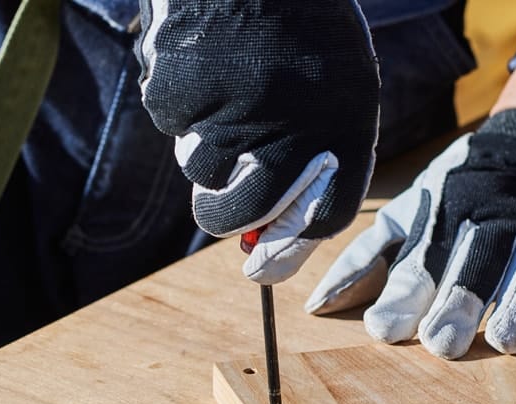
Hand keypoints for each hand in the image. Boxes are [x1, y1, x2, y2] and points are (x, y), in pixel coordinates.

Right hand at [135, 0, 378, 283]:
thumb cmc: (297, 22)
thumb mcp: (331, 79)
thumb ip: (312, 157)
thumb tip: (262, 249)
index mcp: (345, 122)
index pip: (323, 215)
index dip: (288, 247)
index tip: (260, 266)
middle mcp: (290, 126)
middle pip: (240, 214)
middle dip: (223, 216)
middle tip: (219, 201)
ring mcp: (229, 112)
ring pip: (199, 168)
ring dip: (204, 140)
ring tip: (227, 79)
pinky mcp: (178, 94)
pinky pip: (170, 123)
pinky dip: (180, 98)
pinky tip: (203, 55)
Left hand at [305, 109, 515, 368]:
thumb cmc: (454, 196)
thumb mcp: (405, 214)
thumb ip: (363, 259)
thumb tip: (316, 307)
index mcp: (443, 219)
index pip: (419, 262)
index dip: (403, 297)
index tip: (385, 329)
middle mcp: (489, 227)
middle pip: (473, 269)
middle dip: (459, 305)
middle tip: (444, 343)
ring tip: (507, 343)